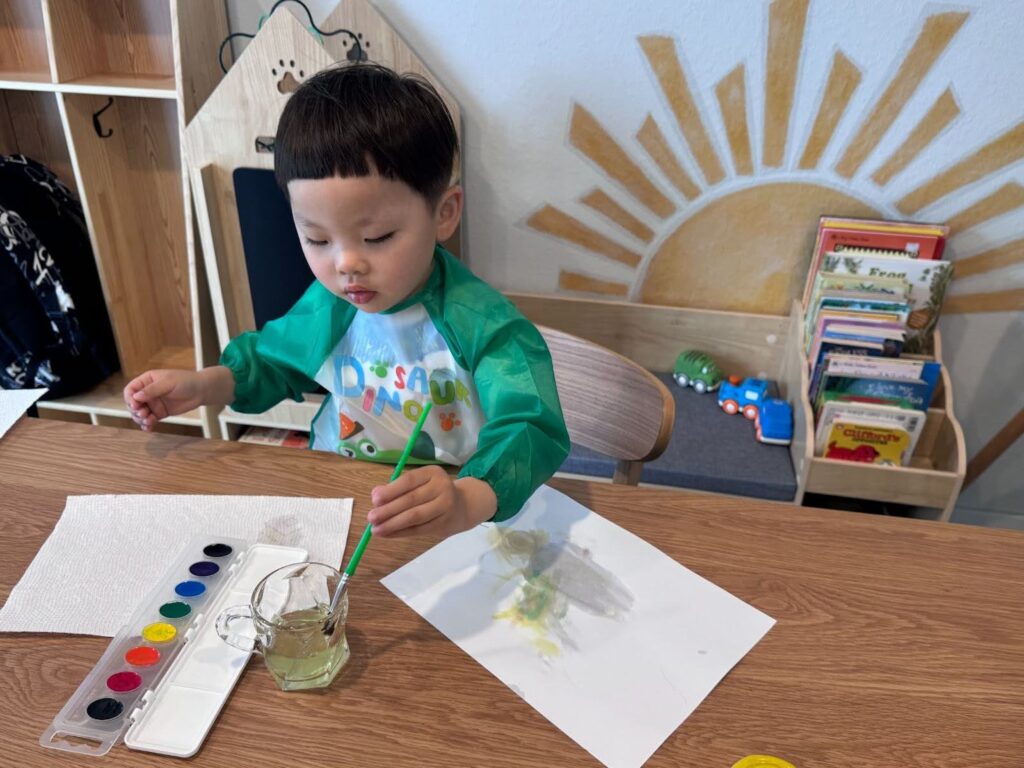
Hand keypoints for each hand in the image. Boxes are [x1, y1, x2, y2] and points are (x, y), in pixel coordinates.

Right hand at [122, 369, 204, 429]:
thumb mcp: (168, 382)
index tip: (135, 405)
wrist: (202, 390)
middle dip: (135, 410)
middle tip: (144, 414)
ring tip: (149, 421)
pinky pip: (149, 419)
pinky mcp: (160, 412)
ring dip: (141, 419)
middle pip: (133, 403)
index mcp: (147, 380)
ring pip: (140, 413)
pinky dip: (147, 424)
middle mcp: (148, 392)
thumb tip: (135, 397)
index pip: (131, 389)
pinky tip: (149, 428)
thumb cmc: (186, 381)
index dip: (130, 398)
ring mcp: (154, 403)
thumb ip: (153, 390)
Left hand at [367, 466, 496, 539]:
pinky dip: (401, 533)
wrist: (463, 506)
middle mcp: (442, 487)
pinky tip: (387, 534)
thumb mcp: (421, 483)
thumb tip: (376, 495)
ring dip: (393, 524)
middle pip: (411, 500)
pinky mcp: (444, 524)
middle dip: (388, 510)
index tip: (374, 499)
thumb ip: (399, 488)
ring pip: (415, 517)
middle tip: (371, 517)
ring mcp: (445, 507)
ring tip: (375, 529)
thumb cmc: (434, 491)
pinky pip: (419, 530)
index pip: (410, 480)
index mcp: (433, 473)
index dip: (391, 490)